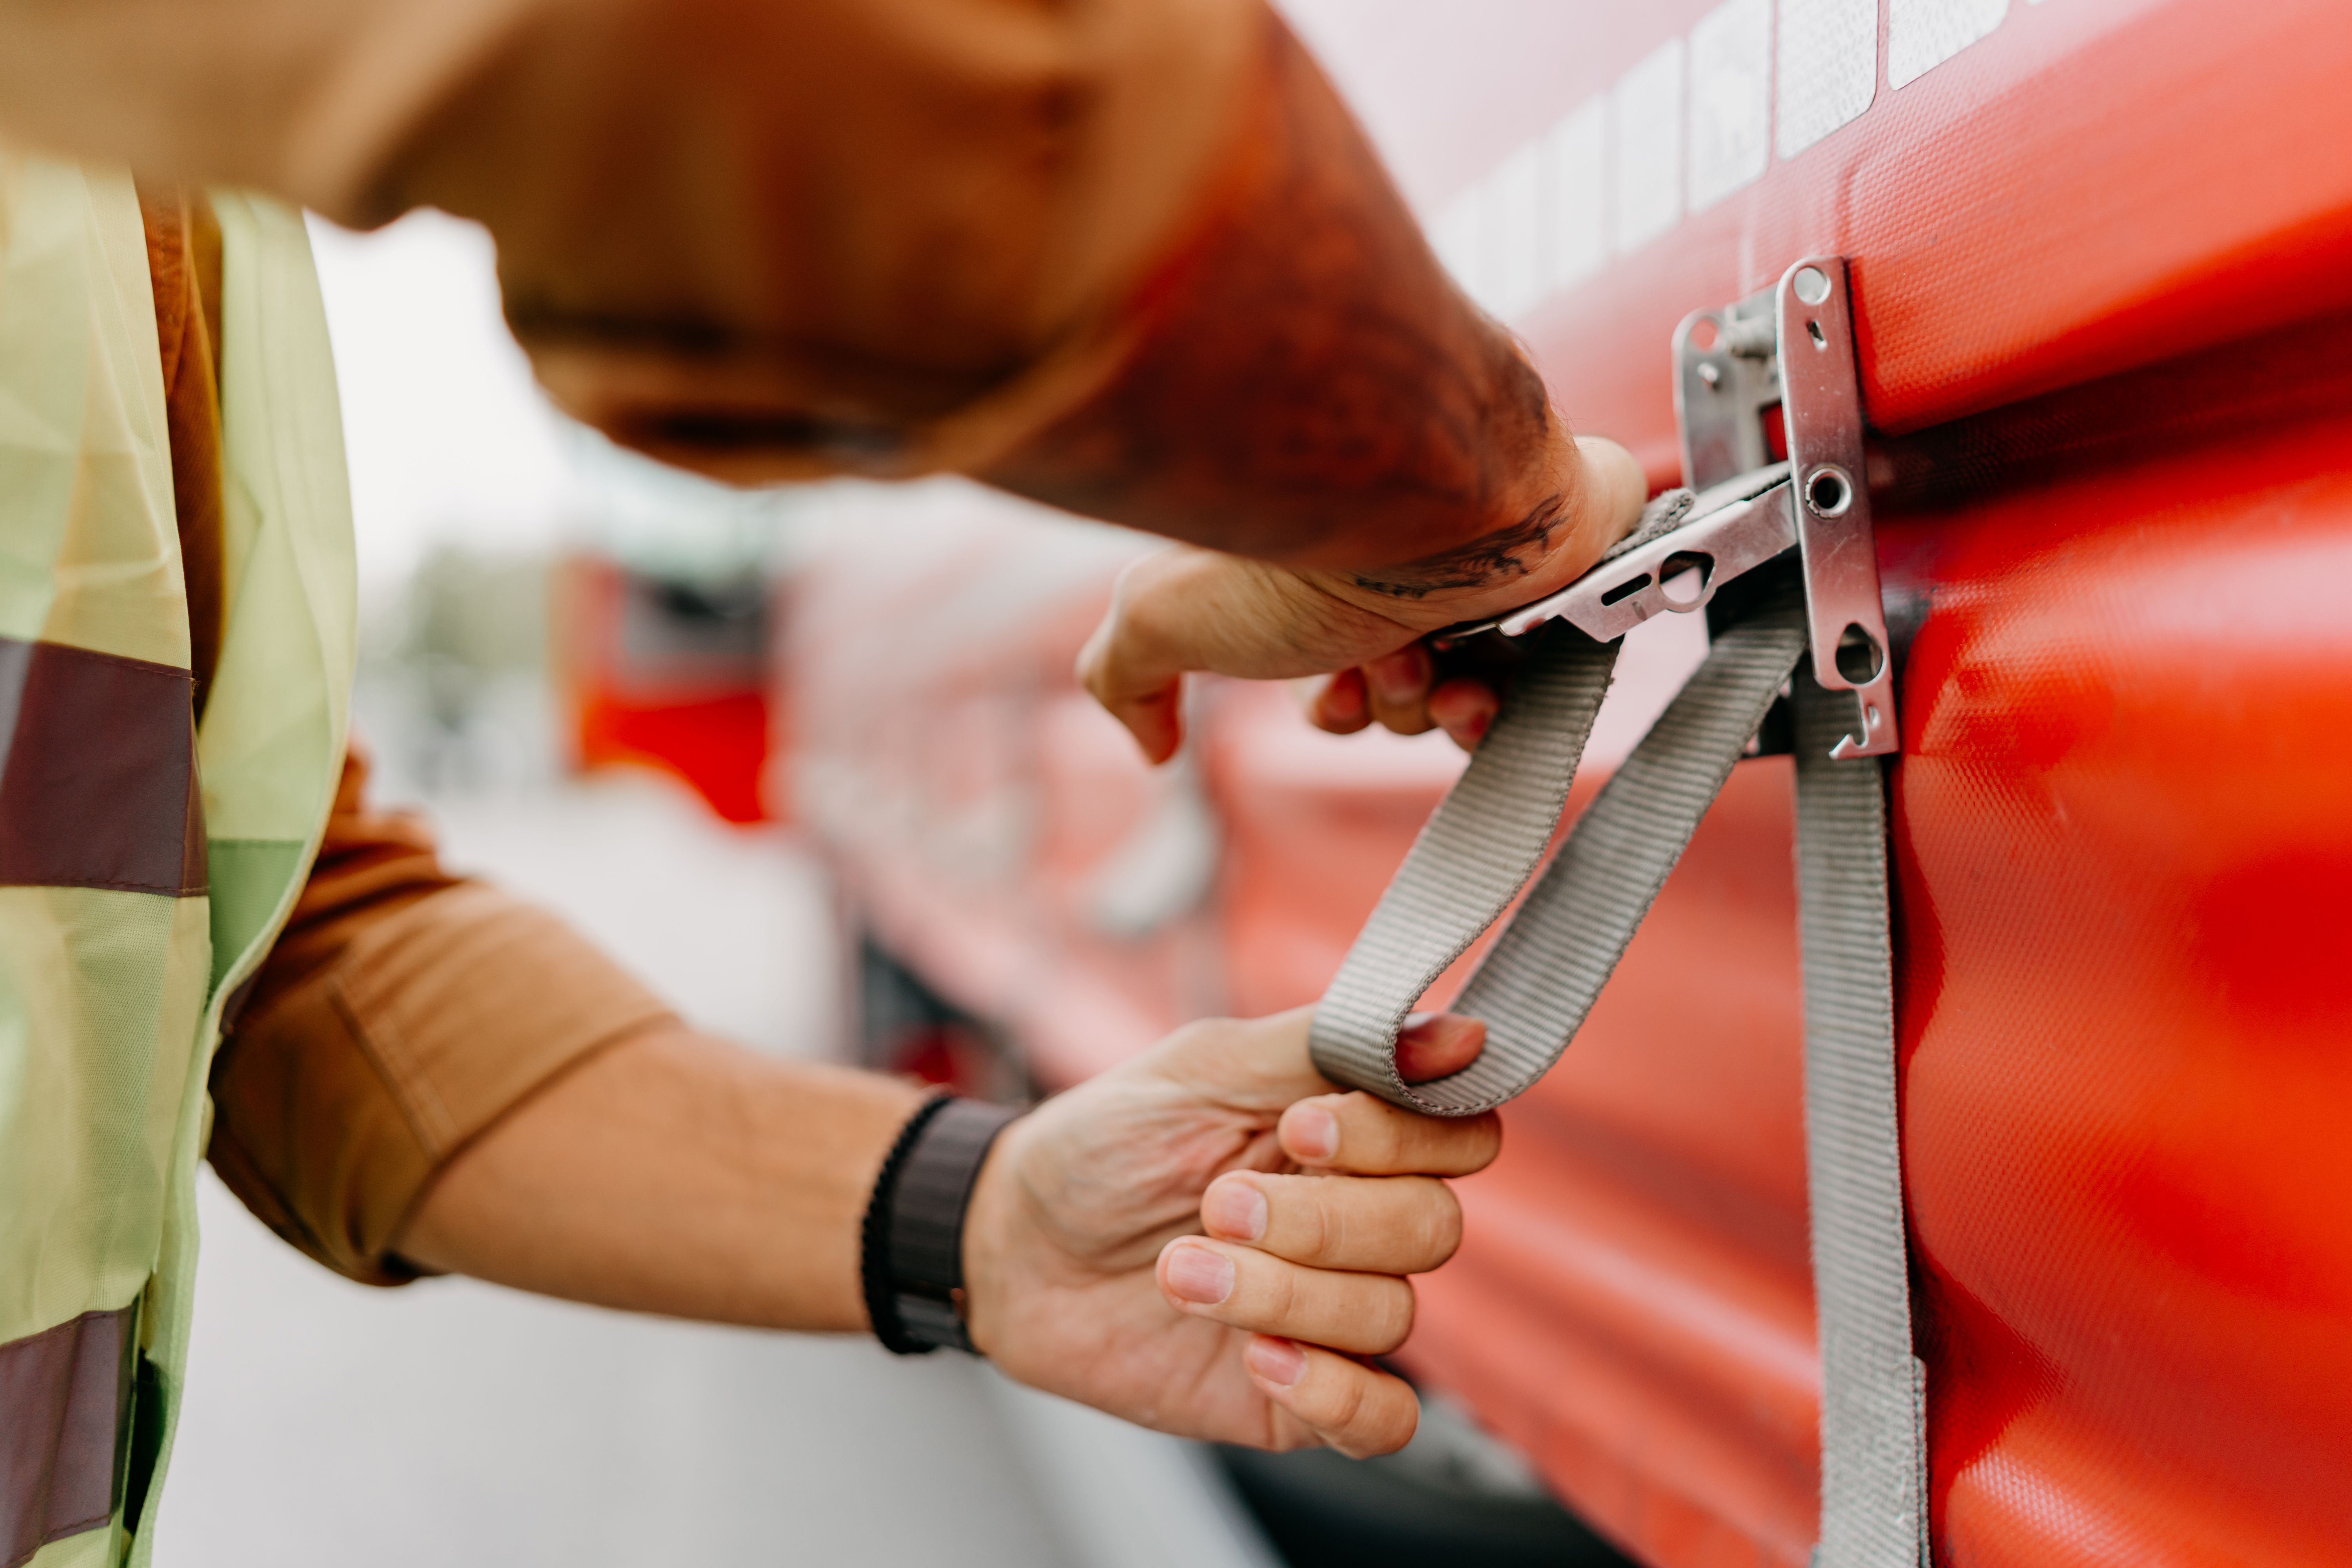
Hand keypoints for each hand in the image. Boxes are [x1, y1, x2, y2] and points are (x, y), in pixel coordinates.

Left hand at [961, 1008, 1497, 1455]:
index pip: (1458, 1137)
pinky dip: (1331, 1388)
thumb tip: (1458, 1031)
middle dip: (1317, 1219)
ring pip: (1392, 1315)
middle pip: (1432, 1228)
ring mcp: (1336, 1311)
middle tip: (1217, 1205)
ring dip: (1279, 1292)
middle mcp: (1360, 1222)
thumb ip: (1328, 1042)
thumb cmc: (1104, 1145)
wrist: (1012, 1243)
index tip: (1299, 1129)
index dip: (1394, 1139)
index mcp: (1351, 1135)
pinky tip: (1258, 1358)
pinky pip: (1384, 1417)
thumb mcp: (1203, 1068)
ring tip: (1180, 1269)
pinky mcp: (1304, 1395)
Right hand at [1078, 434, 1647, 761]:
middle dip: (1380, 702)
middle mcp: (1402, 570)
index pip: (1340, 682)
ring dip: (1431, 702)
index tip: (1332, 690)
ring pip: (1459, 696)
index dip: (1335, 711)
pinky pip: (1528, 685)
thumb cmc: (1291, 559)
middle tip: (1376, 658)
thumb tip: (1153, 750)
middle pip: (1400, 697)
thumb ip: (1125, 677)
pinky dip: (1494, 704)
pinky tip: (1478, 686)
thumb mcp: (1158, 616)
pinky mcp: (1544, 581)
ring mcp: (1477, 573)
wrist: (1417, 494)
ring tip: (1425, 653)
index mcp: (1324, 576)